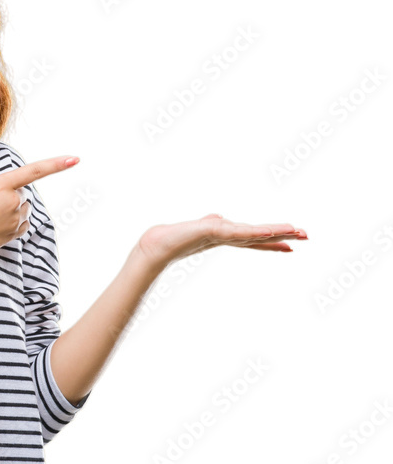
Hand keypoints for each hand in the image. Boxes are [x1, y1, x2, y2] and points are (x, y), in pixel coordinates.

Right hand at [0, 155, 79, 266]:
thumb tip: (7, 193)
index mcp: (1, 185)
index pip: (34, 171)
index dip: (56, 164)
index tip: (75, 159)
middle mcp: (13, 202)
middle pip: (21, 192)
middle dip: (9, 195)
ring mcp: (16, 219)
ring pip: (22, 208)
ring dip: (11, 209)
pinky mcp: (16, 234)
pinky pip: (22, 222)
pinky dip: (13, 222)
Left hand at [137, 213, 308, 268]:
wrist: (157, 245)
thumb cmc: (174, 237)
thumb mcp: (199, 227)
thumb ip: (212, 223)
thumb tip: (219, 218)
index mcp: (226, 237)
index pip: (255, 238)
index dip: (274, 241)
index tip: (293, 244)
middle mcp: (227, 237)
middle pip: (261, 236)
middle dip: (284, 236)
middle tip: (307, 236)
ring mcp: (222, 235)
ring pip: (255, 234)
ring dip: (276, 232)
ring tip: (297, 232)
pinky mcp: (213, 231)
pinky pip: (239, 232)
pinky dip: (255, 232)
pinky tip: (268, 232)